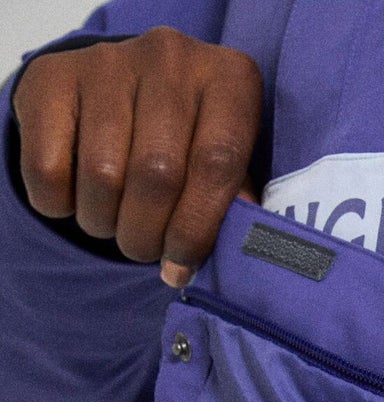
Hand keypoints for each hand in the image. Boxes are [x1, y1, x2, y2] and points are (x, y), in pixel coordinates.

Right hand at [12, 27, 261, 286]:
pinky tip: (76, 198)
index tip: (181, 266)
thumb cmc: (186, 143)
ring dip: (104, 224)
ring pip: (102, 176)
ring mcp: (108, 61)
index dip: (197, 229)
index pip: (217, 163)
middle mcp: (171, 59)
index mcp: (229, 80)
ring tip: (114, 224)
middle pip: (157, 174)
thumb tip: (239, 247)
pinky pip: (49, 169)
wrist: (116, 92)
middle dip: (148, 234)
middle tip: (145, 250)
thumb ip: (235, 202)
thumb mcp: (226, 166)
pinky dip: (60, 206)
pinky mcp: (52, 75)